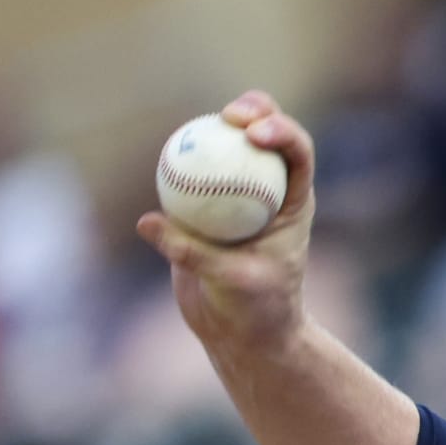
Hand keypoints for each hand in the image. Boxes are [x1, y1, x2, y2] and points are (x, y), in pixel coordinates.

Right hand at [136, 90, 317, 357]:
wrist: (241, 333)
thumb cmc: (256, 310)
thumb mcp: (232, 282)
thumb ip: (193, 252)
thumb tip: (148, 221)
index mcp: (292, 203)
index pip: (297, 154)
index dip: (282, 131)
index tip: (255, 133)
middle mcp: (268, 192)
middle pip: (265, 137)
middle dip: (254, 111)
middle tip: (229, 115)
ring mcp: (236, 197)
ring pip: (227, 153)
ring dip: (212, 133)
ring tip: (191, 130)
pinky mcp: (205, 209)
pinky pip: (192, 180)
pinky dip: (180, 169)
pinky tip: (163, 161)